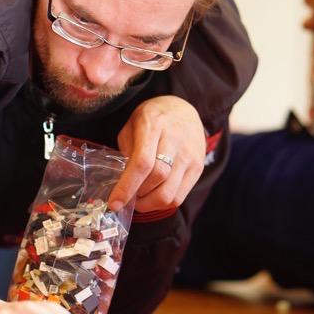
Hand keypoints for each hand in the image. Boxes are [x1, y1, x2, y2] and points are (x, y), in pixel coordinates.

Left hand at [109, 95, 205, 212]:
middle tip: (127, 196)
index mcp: (153, 125)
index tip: (114, 203)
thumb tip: (121, 183)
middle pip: (157, 179)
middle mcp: (175, 140)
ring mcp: (190, 155)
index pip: (142, 162)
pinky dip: (162, 203)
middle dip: (138, 195)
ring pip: (169, 193)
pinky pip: (179, 197)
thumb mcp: (132, 125)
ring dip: (150, 204)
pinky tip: (153, 196)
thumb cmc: (152, 118)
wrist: (183, 110)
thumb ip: (126, 151)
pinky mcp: (198, 167)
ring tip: (140, 198)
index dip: (127, 186)